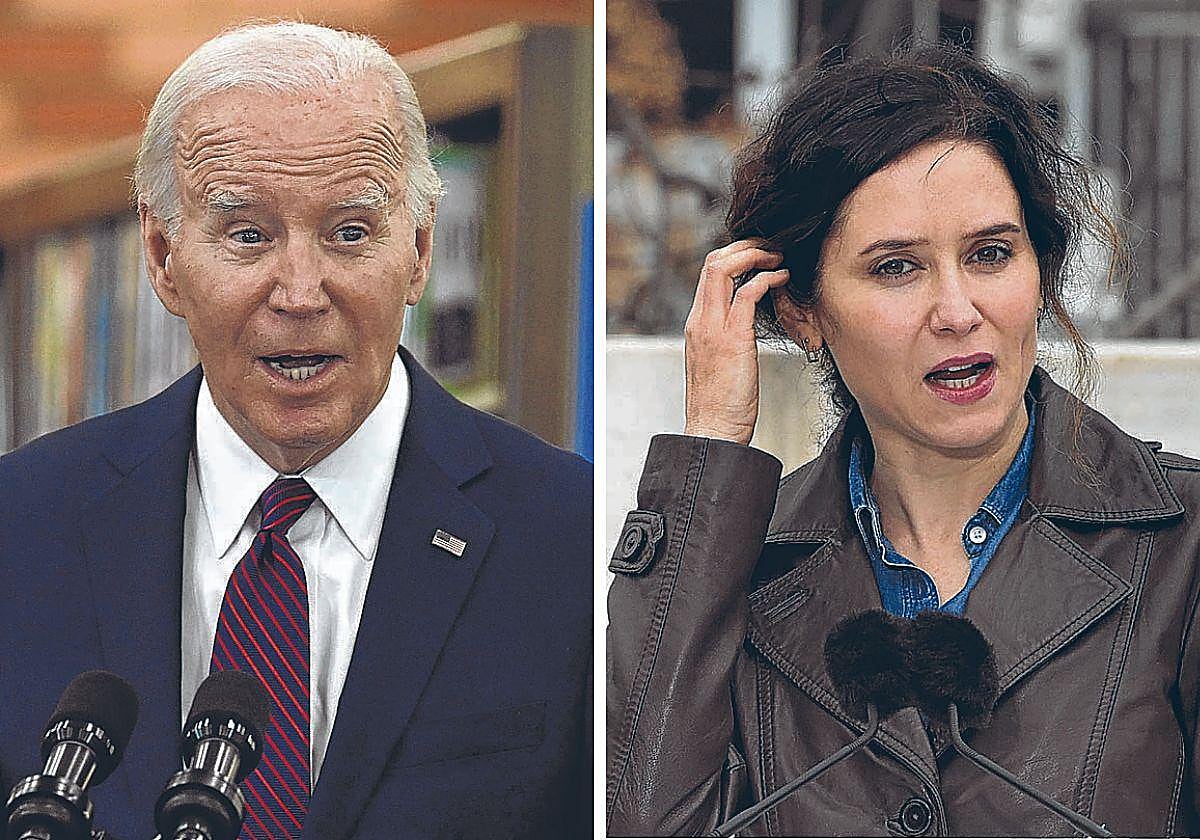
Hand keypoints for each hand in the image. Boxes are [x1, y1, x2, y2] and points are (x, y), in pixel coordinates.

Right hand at [683, 241, 789, 444]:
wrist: (713, 432)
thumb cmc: (721, 405)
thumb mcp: (720, 364)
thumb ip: (727, 339)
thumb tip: (746, 326)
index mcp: (697, 325)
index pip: (708, 273)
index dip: (734, 256)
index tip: (758, 257)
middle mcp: (700, 321)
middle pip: (713, 262)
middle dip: (744, 247)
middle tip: (770, 247)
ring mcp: (713, 328)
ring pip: (724, 268)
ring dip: (755, 255)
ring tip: (778, 257)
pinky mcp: (732, 339)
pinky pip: (747, 293)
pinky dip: (766, 279)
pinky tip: (782, 279)